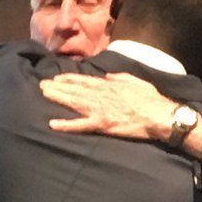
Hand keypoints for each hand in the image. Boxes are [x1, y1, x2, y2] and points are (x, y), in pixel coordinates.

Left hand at [40, 72, 175, 140]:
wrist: (159, 116)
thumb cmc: (151, 99)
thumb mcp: (135, 81)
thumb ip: (118, 77)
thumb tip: (106, 76)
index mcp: (109, 85)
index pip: (84, 80)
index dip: (69, 79)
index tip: (56, 77)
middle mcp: (101, 95)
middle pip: (75, 90)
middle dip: (58, 87)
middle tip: (42, 84)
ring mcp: (100, 110)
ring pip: (74, 102)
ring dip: (58, 98)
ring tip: (43, 94)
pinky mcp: (102, 124)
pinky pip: (81, 125)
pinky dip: (66, 124)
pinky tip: (53, 124)